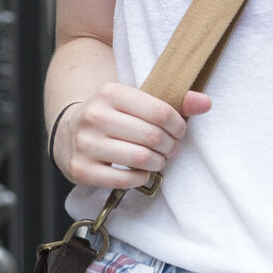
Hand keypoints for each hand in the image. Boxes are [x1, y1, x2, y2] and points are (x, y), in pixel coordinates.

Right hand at [53, 81, 210, 190]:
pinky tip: (141, 171)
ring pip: (141, 158)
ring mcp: (85, 143)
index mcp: (110, 93)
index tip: (179, 131)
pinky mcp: (81, 169)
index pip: (159, 111)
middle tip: (171, 149)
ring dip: (158, 163)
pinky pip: (124, 179)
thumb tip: (206, 103)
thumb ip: (173, 102)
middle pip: (152, 136)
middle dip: (170, 146)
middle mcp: (94, 116)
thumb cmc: (112, 117)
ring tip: (158, 160)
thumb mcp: (136, 102)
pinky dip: (141, 178)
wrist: (66, 133)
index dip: (178, 125)